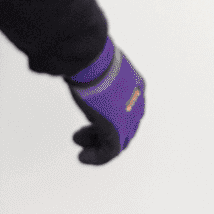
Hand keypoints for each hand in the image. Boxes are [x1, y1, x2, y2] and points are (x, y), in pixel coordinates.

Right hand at [67, 38, 144, 164]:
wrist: (90, 58)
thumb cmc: (90, 55)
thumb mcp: (101, 63)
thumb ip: (96, 71)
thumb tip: (77, 63)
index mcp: (137, 85)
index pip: (129, 109)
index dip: (110, 116)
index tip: (91, 119)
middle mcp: (136, 102)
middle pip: (125, 126)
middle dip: (102, 132)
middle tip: (81, 134)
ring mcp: (128, 116)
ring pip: (118, 140)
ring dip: (97, 146)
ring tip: (80, 145)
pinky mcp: (116, 128)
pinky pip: (111, 151)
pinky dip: (97, 157)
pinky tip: (83, 157)